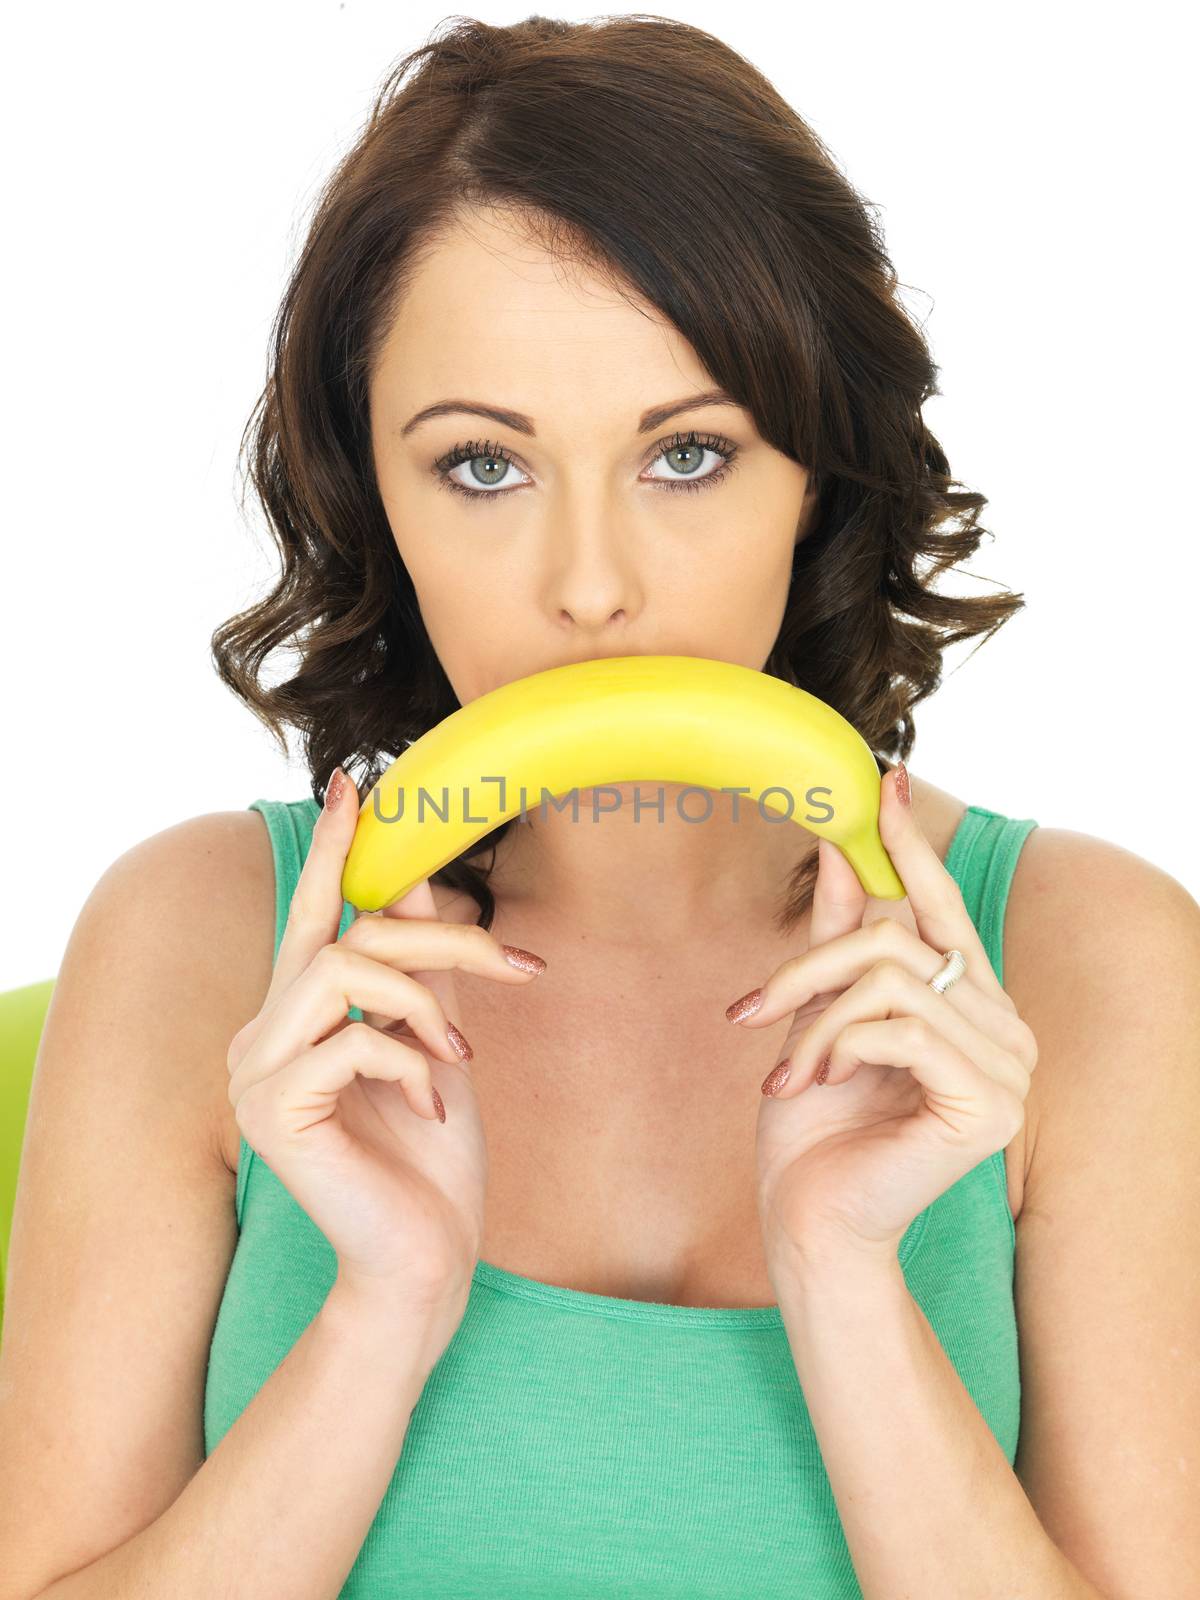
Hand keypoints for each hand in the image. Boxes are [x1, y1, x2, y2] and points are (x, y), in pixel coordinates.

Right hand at [226, 770, 547, 1314]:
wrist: (424, 1263)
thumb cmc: (432, 1159)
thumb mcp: (435, 1043)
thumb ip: (419, 970)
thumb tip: (414, 879)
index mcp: (296, 1019)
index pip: (314, 918)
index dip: (333, 850)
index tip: (353, 784)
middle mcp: (259, 1037)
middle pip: (345, 934)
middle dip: (440, 936)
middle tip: (518, 965)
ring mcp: (253, 1074)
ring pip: (342, 970)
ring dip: (425, 1000)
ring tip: (461, 1057)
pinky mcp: (268, 1111)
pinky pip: (350, 1037)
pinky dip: (409, 1060)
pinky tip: (434, 1102)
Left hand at [728, 766, 1037, 1275]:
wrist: (808, 1221)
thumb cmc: (812, 1125)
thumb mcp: (816, 1013)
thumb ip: (840, 933)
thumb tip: (834, 843)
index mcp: (971, 1006)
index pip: (946, 911)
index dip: (911, 846)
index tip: (881, 781)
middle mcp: (1006, 1030)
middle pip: (902, 939)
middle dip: (810, 966)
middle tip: (749, 1008)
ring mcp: (1011, 1070)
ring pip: (893, 979)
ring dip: (815, 1019)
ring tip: (784, 1069)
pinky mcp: (992, 1106)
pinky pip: (901, 1028)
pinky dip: (839, 1046)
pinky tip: (814, 1086)